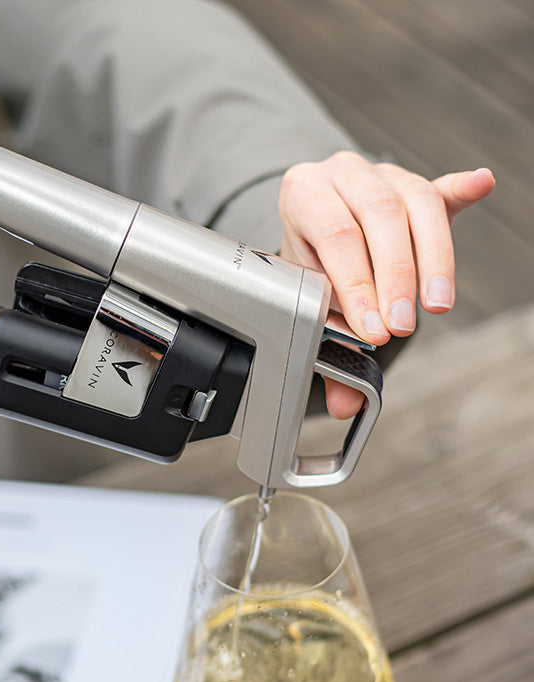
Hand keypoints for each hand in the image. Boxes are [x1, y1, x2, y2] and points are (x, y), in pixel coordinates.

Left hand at [278, 153, 494, 417]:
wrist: (312, 228)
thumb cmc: (311, 266)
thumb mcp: (307, 298)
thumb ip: (324, 346)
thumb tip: (347, 404)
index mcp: (305, 193)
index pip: (336, 236)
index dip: (358, 285)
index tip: (373, 329)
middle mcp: (343, 174)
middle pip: (379, 215)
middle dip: (395, 278)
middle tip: (401, 327)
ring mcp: (383, 175)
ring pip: (416, 204)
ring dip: (433, 258)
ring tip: (437, 303)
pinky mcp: (417, 186)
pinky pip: (440, 189)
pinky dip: (462, 190)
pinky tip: (480, 184)